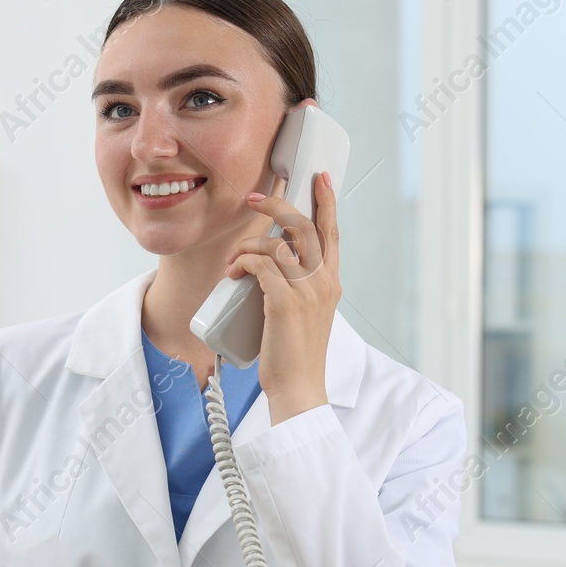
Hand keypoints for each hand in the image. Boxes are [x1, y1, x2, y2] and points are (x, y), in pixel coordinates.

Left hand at [226, 169, 341, 423]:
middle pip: (304, 227)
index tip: (320, 177)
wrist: (298, 389)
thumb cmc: (295, 355)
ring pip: (277, 245)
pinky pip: (261, 266)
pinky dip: (243, 262)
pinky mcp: (285, 303)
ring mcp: (306, 292)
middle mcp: (324, 283)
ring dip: (248, 246)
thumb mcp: (306, 315)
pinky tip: (234, 272)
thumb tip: (272, 270)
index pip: (332, 233)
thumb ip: (297, 289)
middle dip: (276, 206)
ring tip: (233, 263)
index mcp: (331, 283)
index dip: (327, 202)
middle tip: (253, 199)